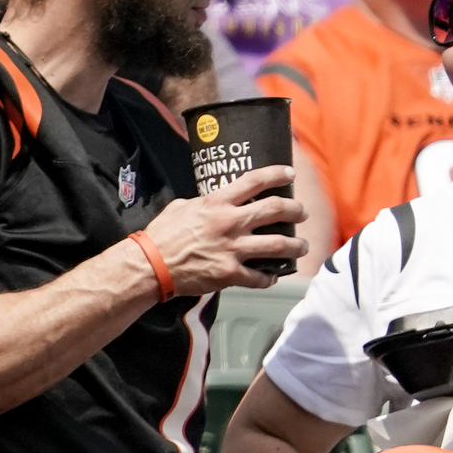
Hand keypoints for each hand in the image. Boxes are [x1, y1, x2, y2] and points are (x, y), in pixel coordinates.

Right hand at [138, 164, 306, 295]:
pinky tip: (272, 276)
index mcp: (216, 203)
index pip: (253, 181)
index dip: (276, 175)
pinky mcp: (230, 273)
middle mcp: (229, 223)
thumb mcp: (180, 207)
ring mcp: (232, 249)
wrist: (150, 265)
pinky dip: (270, 278)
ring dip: (296, 245)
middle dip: (295, 210)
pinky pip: (260, 277)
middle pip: (275, 210)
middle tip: (301, 213)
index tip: (289, 174)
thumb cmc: (161, 235)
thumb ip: (202, 204)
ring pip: (279, 245)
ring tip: (301, 246)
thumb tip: (213, 202)